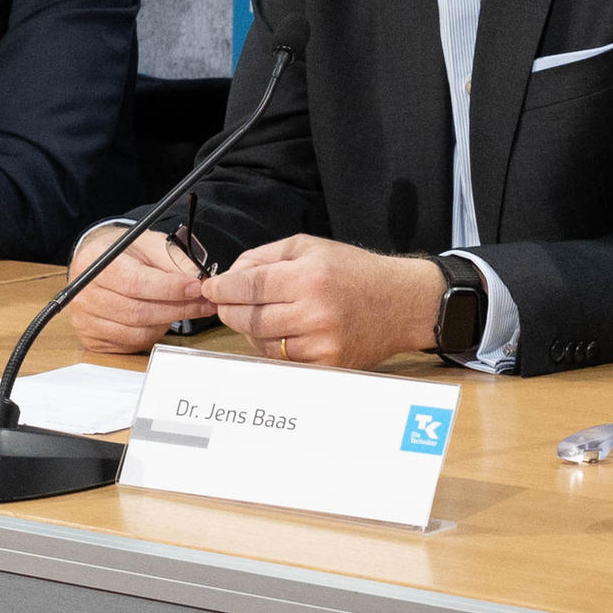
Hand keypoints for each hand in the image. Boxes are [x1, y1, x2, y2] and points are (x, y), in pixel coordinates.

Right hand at [63, 225, 211, 355]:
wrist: (98, 265)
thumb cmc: (125, 254)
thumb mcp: (149, 243)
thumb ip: (173, 259)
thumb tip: (198, 279)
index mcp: (94, 262)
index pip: (135, 282)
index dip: (169, 288)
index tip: (196, 287)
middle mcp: (83, 293)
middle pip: (137, 311)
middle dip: (177, 308)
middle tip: (203, 302)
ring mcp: (85, 320)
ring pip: (137, 331)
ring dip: (168, 322)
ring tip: (185, 309)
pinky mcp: (92, 339)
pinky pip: (131, 343)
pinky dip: (153, 333)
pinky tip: (163, 318)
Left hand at [202, 237, 445, 368]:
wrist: (401, 303)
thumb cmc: (354, 271)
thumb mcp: (310, 247)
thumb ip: (265, 257)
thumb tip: (229, 274)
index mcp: (309, 277)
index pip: (249, 286)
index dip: (222, 288)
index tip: (210, 289)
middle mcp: (315, 312)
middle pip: (250, 318)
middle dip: (230, 310)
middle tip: (225, 304)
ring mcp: (322, 343)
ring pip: (262, 342)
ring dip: (251, 329)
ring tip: (260, 314)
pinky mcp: (328, 365)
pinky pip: (283, 360)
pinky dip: (273, 346)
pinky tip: (280, 331)